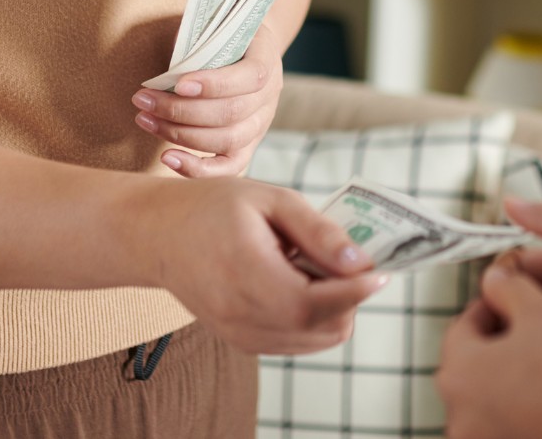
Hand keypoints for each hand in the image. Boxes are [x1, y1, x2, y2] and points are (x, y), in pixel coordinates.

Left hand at [133, 23, 285, 176]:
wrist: (243, 52)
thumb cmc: (220, 37)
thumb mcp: (213, 29)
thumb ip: (196, 44)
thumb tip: (169, 71)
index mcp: (266, 60)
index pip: (250, 77)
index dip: (215, 84)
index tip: (177, 84)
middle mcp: (269, 96)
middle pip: (231, 113)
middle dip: (180, 110)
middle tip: (143, 100)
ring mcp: (261, 125)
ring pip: (226, 140)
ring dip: (179, 133)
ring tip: (145, 119)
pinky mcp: (247, 146)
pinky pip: (228, 167)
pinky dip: (197, 169)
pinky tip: (167, 158)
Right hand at [149, 175, 385, 355]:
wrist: (158, 234)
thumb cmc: (214, 206)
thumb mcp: (270, 200)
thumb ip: (318, 232)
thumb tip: (362, 262)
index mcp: (244, 272)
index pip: (312, 302)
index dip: (355, 291)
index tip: (383, 270)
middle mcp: (239, 314)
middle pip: (322, 327)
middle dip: (350, 298)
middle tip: (348, 261)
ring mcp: (238, 334)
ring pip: (314, 339)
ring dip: (334, 310)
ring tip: (317, 269)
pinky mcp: (241, 341)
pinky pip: (296, 342)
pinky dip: (313, 319)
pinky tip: (300, 284)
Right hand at [500, 197, 541, 415]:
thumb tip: (508, 200)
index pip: (514, 267)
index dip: (499, 280)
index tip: (493, 298)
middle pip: (516, 304)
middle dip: (503, 316)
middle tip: (498, 334)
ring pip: (527, 339)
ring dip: (518, 345)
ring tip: (517, 359)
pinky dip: (536, 374)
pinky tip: (533, 381)